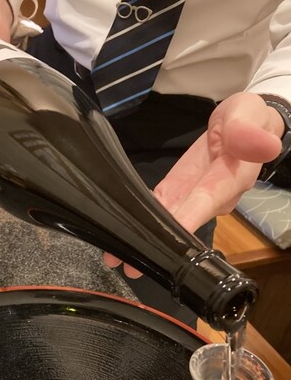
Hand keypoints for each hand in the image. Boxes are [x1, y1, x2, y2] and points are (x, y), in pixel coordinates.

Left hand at [105, 91, 284, 277]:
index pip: (207, 202)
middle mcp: (211, 199)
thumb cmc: (247, 118)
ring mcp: (191, 199)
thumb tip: (264, 145)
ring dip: (143, 238)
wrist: (241, 124)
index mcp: (229, 180)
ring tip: (116, 257)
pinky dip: (139, 220)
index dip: (188, 220)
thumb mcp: (249, 114)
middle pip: (182, 224)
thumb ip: (248, 130)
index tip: (169, 239)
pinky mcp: (176, 192)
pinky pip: (159, 209)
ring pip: (166, 222)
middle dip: (157, 244)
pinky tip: (120, 233)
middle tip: (129, 264)